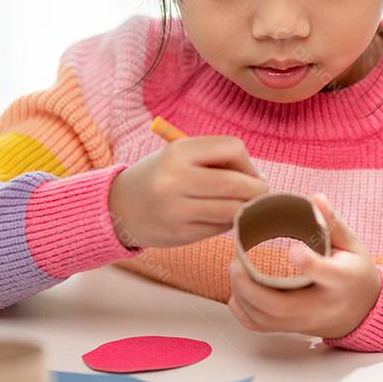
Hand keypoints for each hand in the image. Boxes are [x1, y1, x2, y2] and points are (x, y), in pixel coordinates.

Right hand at [108, 135, 268, 247]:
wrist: (119, 207)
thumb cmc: (161, 177)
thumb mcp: (180, 156)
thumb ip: (217, 161)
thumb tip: (260, 181)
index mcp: (178, 152)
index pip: (233, 148)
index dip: (249, 162)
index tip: (250, 174)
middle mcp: (174, 179)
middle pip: (236, 183)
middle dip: (258, 190)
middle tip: (263, 195)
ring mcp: (176, 209)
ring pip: (232, 210)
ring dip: (249, 210)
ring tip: (248, 207)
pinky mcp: (180, 233)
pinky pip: (220, 228)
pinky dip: (231, 223)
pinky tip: (225, 219)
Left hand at [227, 193, 381, 338]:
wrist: (362, 312)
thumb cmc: (355, 273)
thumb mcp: (352, 245)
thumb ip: (332, 223)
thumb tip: (315, 198)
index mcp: (342, 279)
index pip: (328, 274)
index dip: (310, 264)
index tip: (292, 251)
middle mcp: (322, 305)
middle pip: (283, 306)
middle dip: (251, 286)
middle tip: (236, 263)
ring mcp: (305, 321)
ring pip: (266, 320)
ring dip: (242, 297)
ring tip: (235, 271)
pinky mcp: (292, 329)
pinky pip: (260, 327)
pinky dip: (242, 311)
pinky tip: (238, 292)